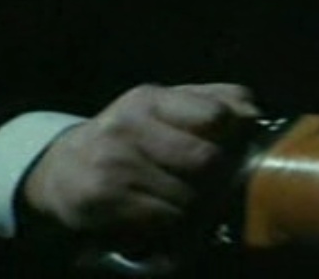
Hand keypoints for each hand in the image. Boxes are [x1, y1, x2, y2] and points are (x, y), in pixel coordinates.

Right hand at [22, 83, 259, 242]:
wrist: (63, 167)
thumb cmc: (132, 133)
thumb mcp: (168, 105)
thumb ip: (216, 100)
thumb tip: (256, 115)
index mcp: (150, 99)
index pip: (215, 115)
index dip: (233, 134)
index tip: (231, 144)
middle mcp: (128, 127)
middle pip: (206, 159)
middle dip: (217, 174)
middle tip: (214, 179)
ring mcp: (114, 165)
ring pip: (189, 195)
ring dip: (197, 203)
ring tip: (187, 196)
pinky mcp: (103, 200)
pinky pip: (165, 219)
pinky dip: (174, 220)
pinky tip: (164, 211)